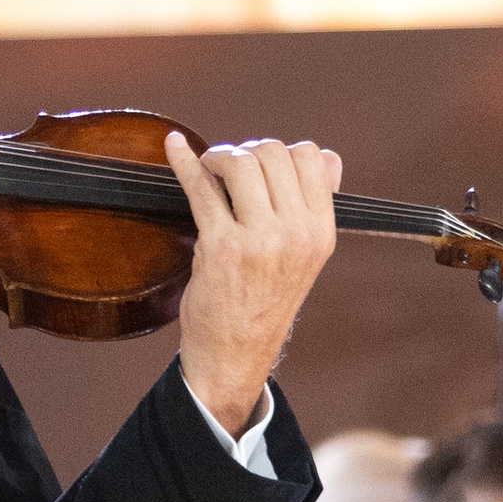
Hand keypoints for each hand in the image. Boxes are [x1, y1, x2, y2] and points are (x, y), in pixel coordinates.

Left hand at [168, 134, 339, 433]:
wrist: (236, 354)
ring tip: (209, 170)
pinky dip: (184, 162)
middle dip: (246, 152)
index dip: (279, 152)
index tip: (258, 167)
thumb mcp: (305, 256)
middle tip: (228, 168)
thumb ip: (316, 205)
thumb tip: (328, 156)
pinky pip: (201, 188)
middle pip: (272, 153)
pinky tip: (174, 148)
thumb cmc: (265, 301)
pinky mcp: (220, 246)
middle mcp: (295, 233)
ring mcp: (258, 239)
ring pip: (241, 163)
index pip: (310, 157)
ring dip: (219, 157)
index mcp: (320, 231)